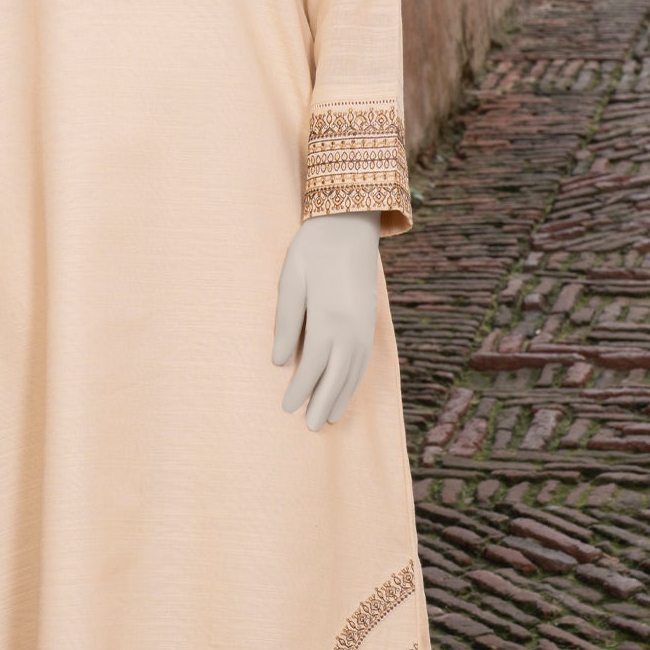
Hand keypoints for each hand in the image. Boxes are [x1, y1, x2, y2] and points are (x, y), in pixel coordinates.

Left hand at [272, 211, 380, 429]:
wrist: (350, 222)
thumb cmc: (313, 248)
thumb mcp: (291, 279)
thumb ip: (286, 321)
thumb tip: (278, 361)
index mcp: (327, 318)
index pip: (312, 365)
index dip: (300, 389)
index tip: (286, 408)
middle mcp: (351, 327)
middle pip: (337, 376)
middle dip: (322, 402)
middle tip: (310, 427)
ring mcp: (365, 325)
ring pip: (354, 371)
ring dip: (342, 395)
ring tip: (329, 417)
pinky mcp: (370, 319)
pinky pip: (365, 358)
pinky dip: (355, 378)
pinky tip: (347, 388)